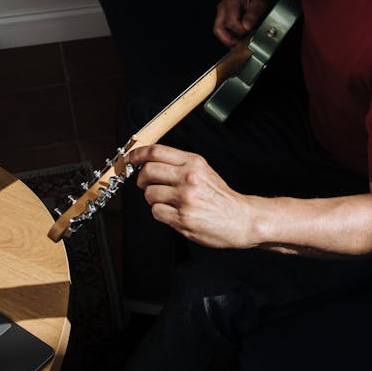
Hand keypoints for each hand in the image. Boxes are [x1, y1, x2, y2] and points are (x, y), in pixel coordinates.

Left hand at [127, 144, 257, 247]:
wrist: (241, 218)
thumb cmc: (221, 196)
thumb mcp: (204, 170)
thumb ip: (180, 164)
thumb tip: (150, 162)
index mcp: (194, 162)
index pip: (157, 152)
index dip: (138, 154)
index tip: (130, 158)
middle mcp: (188, 178)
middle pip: (148, 171)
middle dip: (141, 178)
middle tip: (145, 183)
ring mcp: (185, 199)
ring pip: (149, 194)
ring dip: (153, 198)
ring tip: (167, 200)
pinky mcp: (182, 218)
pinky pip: (156, 212)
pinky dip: (160, 212)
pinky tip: (173, 212)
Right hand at [213, 0, 274, 46]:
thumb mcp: (259, 3)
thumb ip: (253, 15)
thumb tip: (246, 27)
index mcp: (231, 3)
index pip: (231, 23)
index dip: (240, 30)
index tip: (250, 31)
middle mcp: (223, 7)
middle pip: (218, 29)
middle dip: (228, 39)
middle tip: (238, 45)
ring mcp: (222, 11)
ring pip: (219, 29)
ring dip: (228, 38)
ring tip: (239, 42)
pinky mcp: (224, 14)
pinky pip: (223, 27)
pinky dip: (229, 34)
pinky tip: (239, 36)